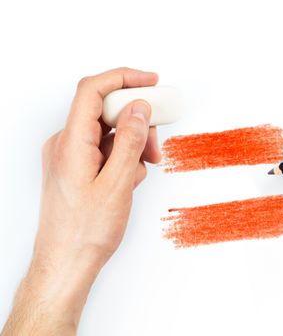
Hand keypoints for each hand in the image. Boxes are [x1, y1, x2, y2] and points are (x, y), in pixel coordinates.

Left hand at [2, 68, 159, 334]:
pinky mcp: (78, 168)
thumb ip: (130, 142)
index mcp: (70, 142)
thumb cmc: (85, 232)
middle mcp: (67, 144)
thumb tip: (140, 109)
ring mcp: (71, 156)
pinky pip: (105, 149)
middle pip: (106, 112)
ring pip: (109, 132)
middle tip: (157, 142)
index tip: (151, 82)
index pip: (93, 90)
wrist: (66, 264)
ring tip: (144, 168)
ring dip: (133, 143)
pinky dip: (123, 157)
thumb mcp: (117, 184)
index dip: (124, 78)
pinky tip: (130, 179)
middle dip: (137, 121)